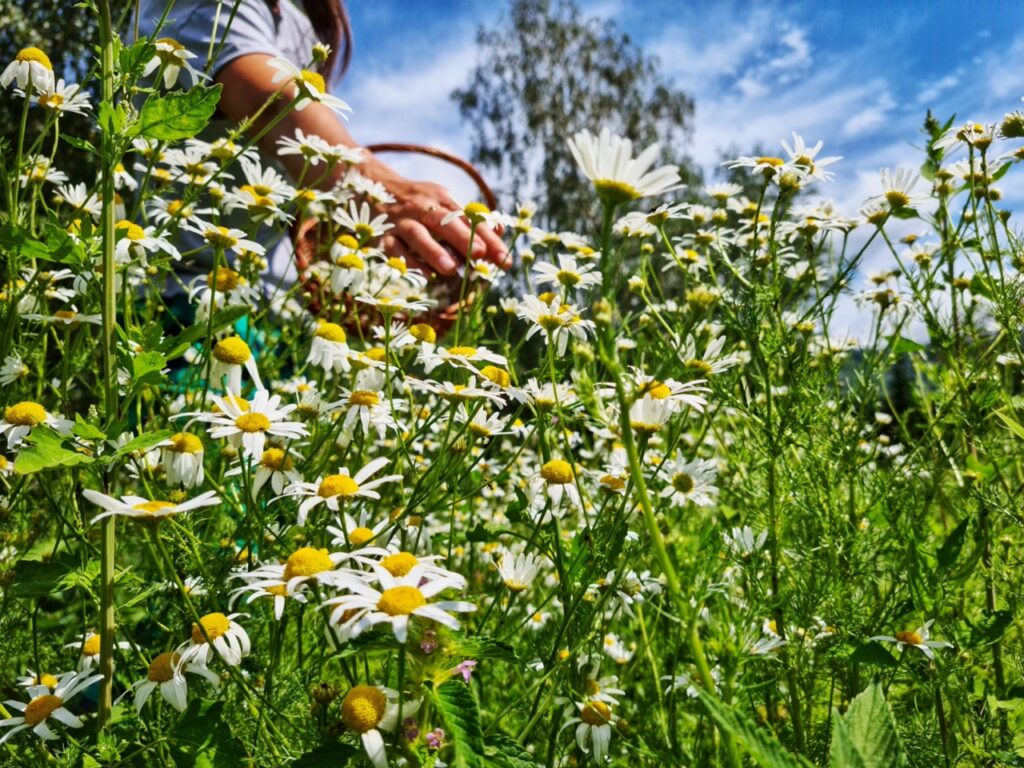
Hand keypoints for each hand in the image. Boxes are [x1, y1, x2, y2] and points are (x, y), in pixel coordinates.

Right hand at [375, 177, 510, 275]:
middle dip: (464, 239)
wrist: (374, 184)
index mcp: (443, 199)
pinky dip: (408, 262)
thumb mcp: (445, 202)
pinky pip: (394, 248)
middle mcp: (422, 207)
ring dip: (434, 251)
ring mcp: (401, 221)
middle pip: (444, 222)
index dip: (489, 239)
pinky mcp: (383, 234)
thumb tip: (500, 231)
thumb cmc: (419, 202)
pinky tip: (424, 277)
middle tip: (481, 256)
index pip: (470, 220)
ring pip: (417, 234)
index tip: (505, 260)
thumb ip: (470, 218)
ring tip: (452, 270)